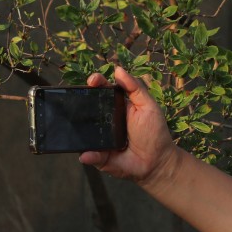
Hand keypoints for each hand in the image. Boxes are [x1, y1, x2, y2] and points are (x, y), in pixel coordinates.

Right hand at [78, 66, 177, 184]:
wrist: (156, 162)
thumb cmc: (154, 132)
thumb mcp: (148, 106)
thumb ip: (135, 87)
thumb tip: (118, 69)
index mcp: (117, 105)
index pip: (103, 90)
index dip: (97, 83)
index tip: (93, 80)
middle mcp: (105, 119)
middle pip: (88, 106)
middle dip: (81, 99)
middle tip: (79, 95)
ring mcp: (100, 137)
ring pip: (83, 129)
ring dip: (78, 126)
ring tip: (74, 122)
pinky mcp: (99, 155)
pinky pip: (89, 154)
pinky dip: (87, 154)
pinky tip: (87, 153)